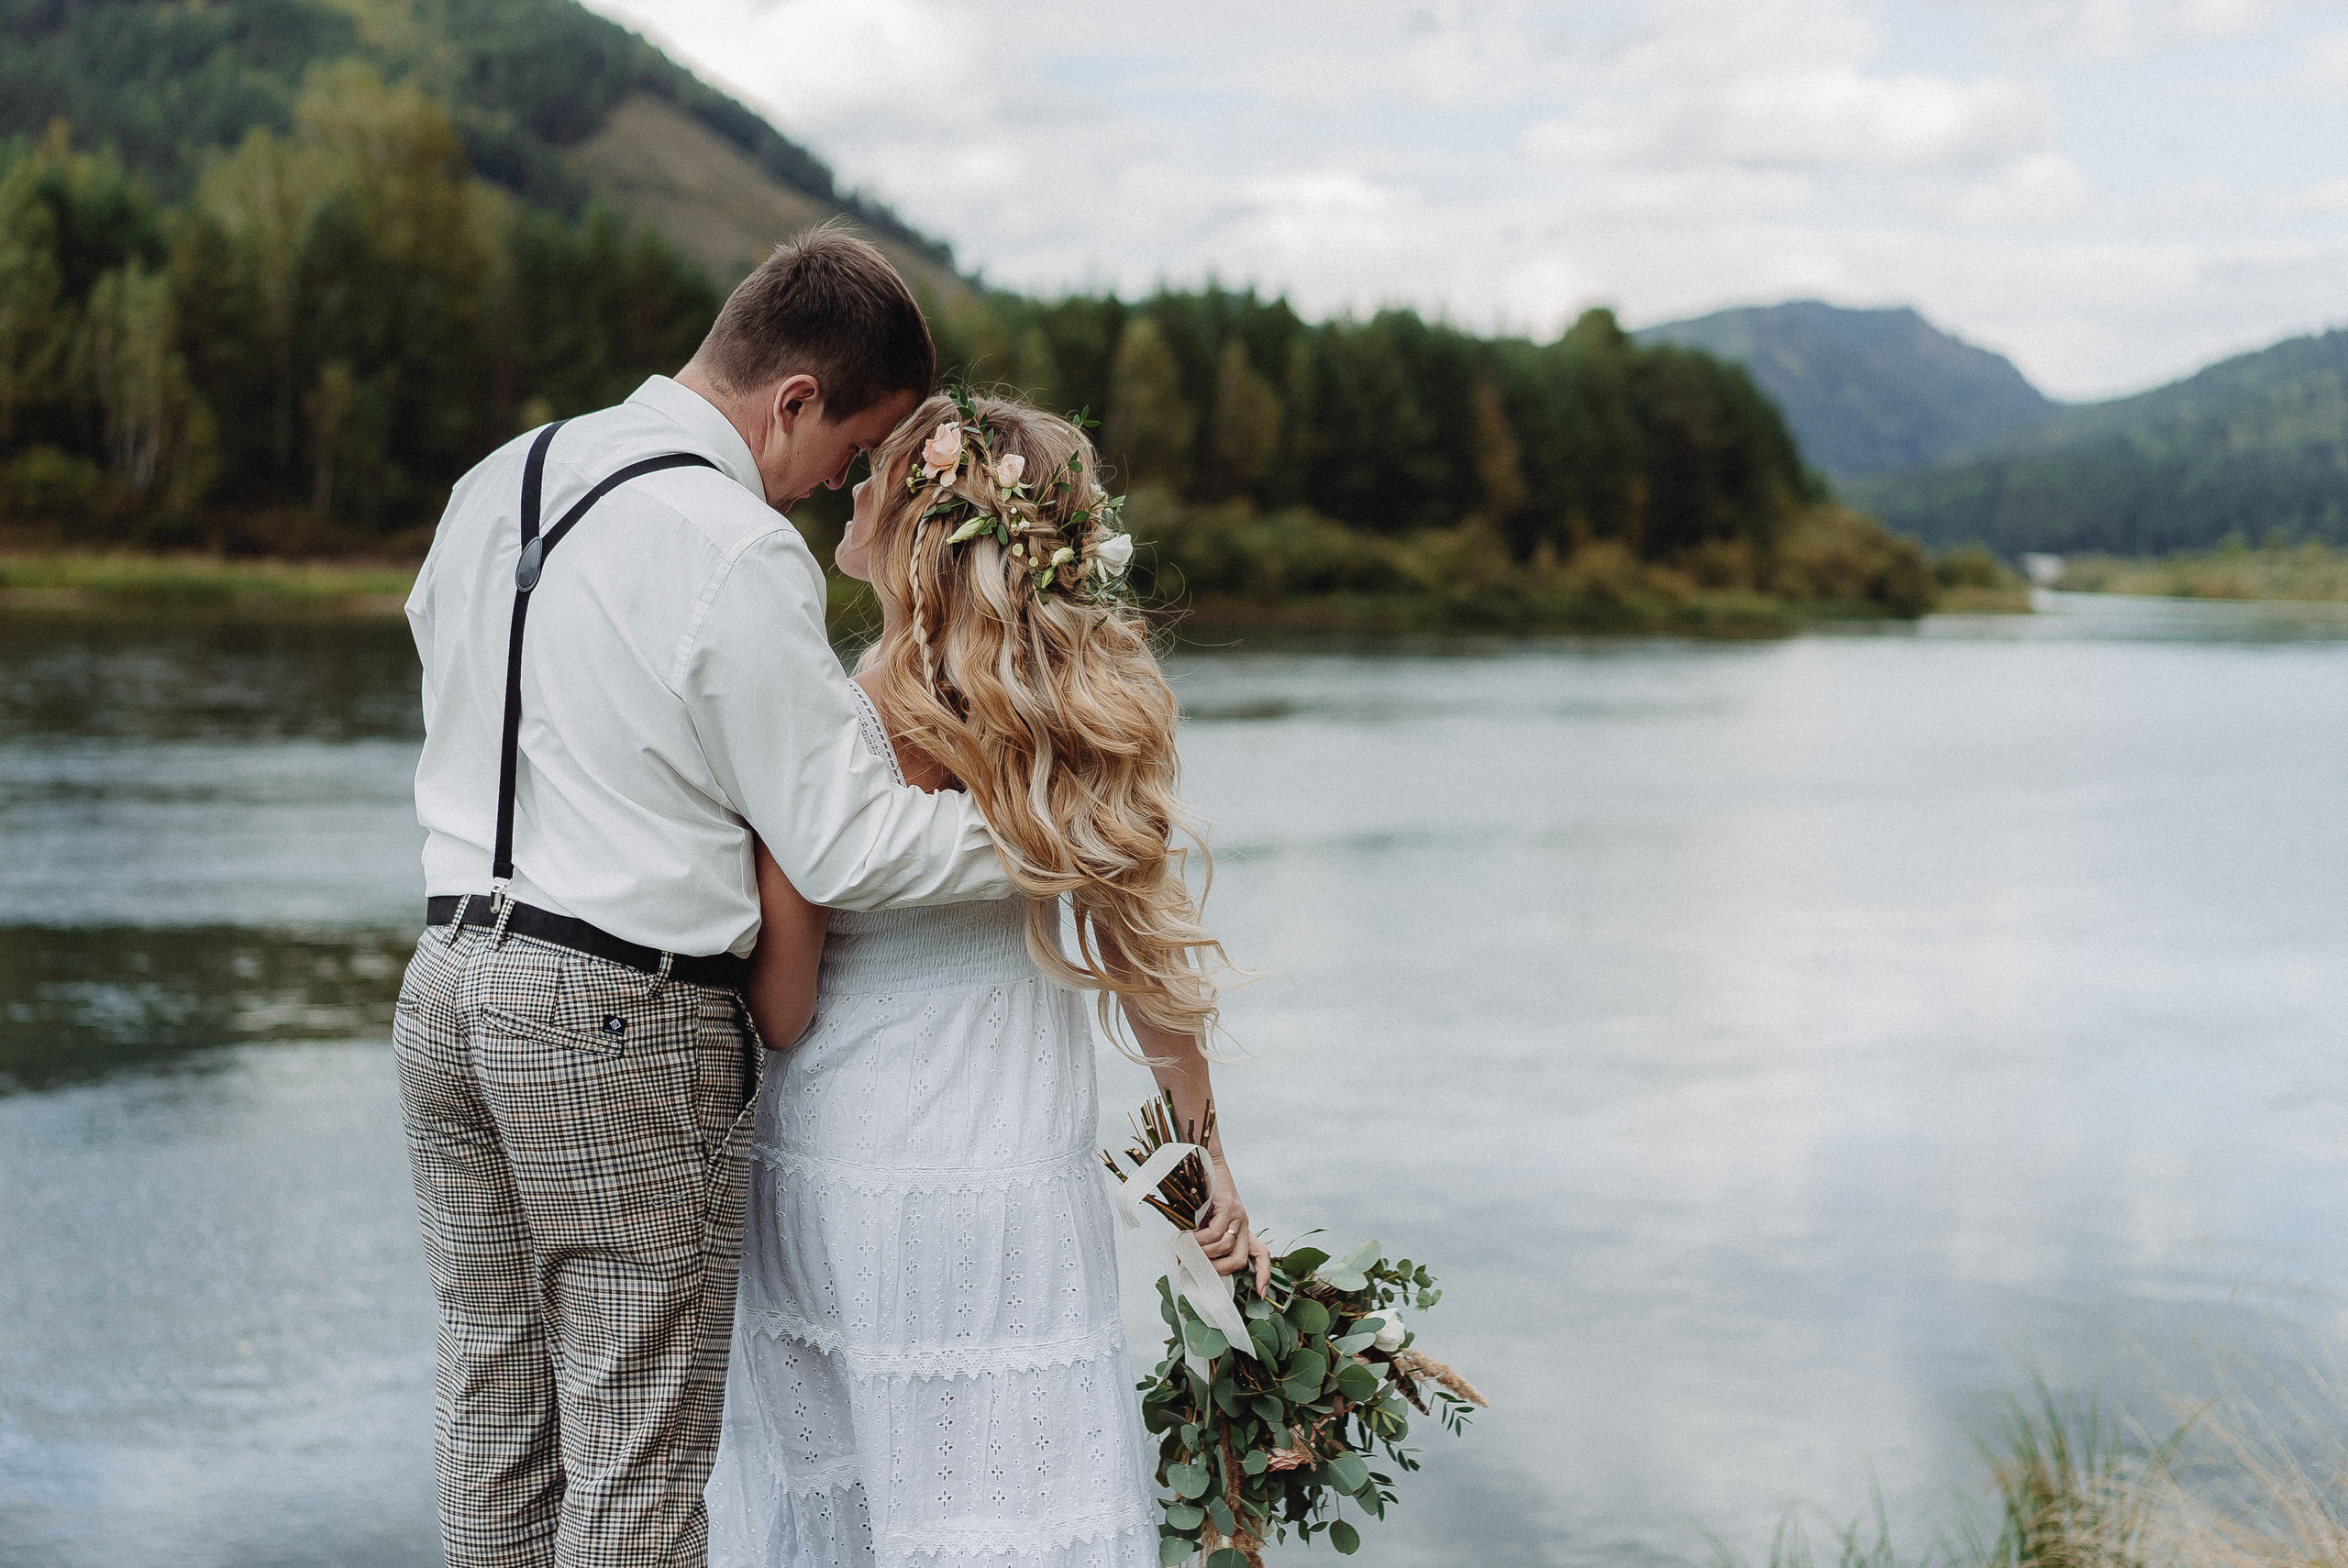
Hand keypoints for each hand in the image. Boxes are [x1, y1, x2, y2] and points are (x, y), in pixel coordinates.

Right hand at [1195, 1157, 1272, 1296]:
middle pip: (1239, 1259)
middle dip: (1218, 1270)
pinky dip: (1200, 1240)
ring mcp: (1238, 1215)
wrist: (1201, 1159)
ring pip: (1224, 1247)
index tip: (1260, 1293)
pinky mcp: (1229, 1206)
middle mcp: (1244, 1223)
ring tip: (1186, 1251)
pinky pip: (1216, 1233)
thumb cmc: (1198, 1192)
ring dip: (1203, 1254)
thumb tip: (1189, 1265)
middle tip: (1198, 1271)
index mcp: (1241, 1228)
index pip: (1261, 1254)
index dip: (1263, 1274)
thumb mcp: (1203, 1221)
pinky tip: (1189, 1237)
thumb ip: (1203, 1240)